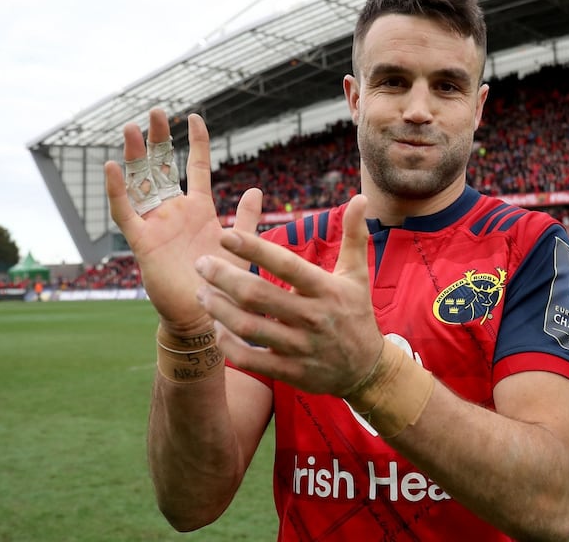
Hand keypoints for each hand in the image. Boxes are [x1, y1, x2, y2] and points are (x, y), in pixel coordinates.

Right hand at [104, 108, 261, 333]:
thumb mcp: (239, 246)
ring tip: (132, 129)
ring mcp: (156, 224)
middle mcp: (173, 212)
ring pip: (140, 183)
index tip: (195, 116)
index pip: (194, 167)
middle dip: (158, 140)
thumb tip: (256, 189)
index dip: (195, 143)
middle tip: (155, 112)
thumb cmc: (221, 283)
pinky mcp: (142, 242)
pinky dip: (117, 191)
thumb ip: (246, 219)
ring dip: (135, 157)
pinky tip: (112, 167)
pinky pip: (125, 213)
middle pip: (162, 168)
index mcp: (198, 209)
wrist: (204, 315)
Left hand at [193, 194, 383, 395]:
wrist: (367, 369)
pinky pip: (249, 359)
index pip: (286, 265)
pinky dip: (227, 344)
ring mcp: (300, 346)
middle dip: (223, 277)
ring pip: (248, 327)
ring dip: (218, 309)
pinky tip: (217, 327)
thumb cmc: (356, 314)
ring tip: (201, 293)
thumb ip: (354, 235)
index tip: (224, 234)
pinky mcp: (290, 371)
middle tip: (201, 264)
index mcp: (326, 289)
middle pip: (258, 295)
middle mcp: (312, 317)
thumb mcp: (357, 275)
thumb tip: (360, 197)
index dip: (254, 249)